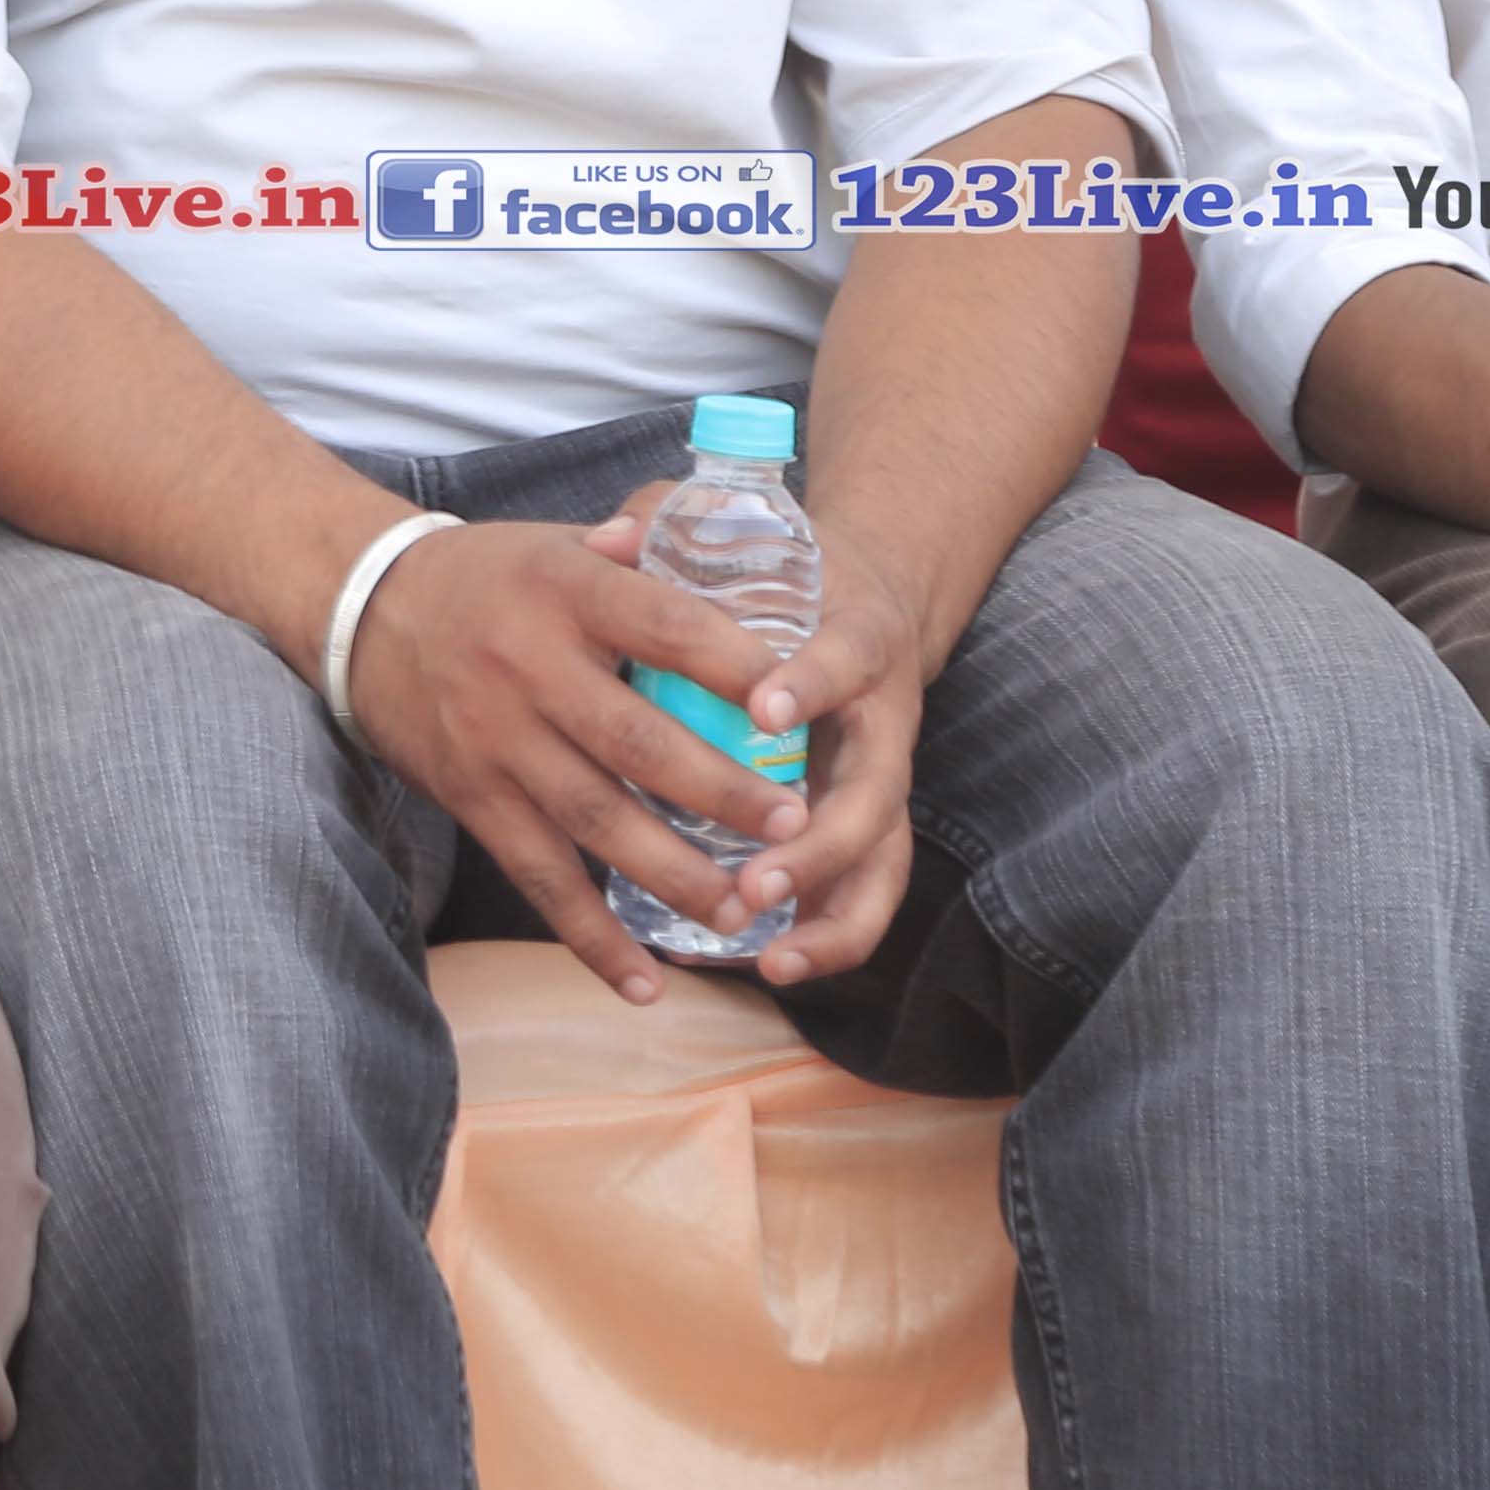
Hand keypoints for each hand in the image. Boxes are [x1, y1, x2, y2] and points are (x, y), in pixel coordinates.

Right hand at [342, 518, 809, 1001]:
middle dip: (722, 791)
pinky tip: (645, 983)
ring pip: (595, 821)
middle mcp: (529, 667)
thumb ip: (646, 551)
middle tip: (795, 825)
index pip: (664, 626)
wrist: (361, 608)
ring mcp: (497, 740)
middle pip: (637, 740)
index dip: (732, 666)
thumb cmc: (491, 577)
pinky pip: (539, 878)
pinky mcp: (472, 798)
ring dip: (674, 873)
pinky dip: (591, 936)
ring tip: (744, 909)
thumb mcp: (561, 543)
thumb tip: (730, 552)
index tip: (795, 706)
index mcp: (565, 590)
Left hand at [590, 503, 951, 987]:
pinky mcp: (870, 824)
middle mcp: (885, 722)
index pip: (844, 659)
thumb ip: (675, 525)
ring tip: (768, 955)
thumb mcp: (742, 533)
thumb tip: (604, 535)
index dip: (808, 685)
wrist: (869, 598)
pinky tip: (767, 965)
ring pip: (882, 862)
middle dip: (818, 845)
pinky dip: (827, 937)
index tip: (762, 708)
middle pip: (876, 795)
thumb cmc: (789, 571)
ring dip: (829, 914)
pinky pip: (863, 893)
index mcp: (859, 640)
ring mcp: (882, 782)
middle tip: (753, 879)